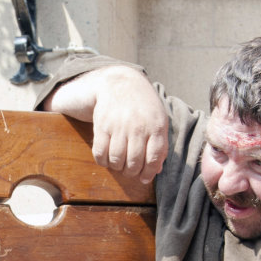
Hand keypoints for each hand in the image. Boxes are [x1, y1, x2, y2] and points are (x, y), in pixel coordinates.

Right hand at [43, 66, 167, 182]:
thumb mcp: (158, 120)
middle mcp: (138, 126)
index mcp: (156, 126)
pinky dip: (103, 161)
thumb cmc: (142, 105)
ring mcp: (119, 126)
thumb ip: (160, 144)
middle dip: (131, 172)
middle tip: (129, 170)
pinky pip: (100, 153)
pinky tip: (107, 157)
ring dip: (117, 167)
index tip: (143, 177)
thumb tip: (157, 170)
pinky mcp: (102, 125)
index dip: (148, 173)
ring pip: (116, 161)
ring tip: (118, 163)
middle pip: (134, 163)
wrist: (119, 83)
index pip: (154, 158)